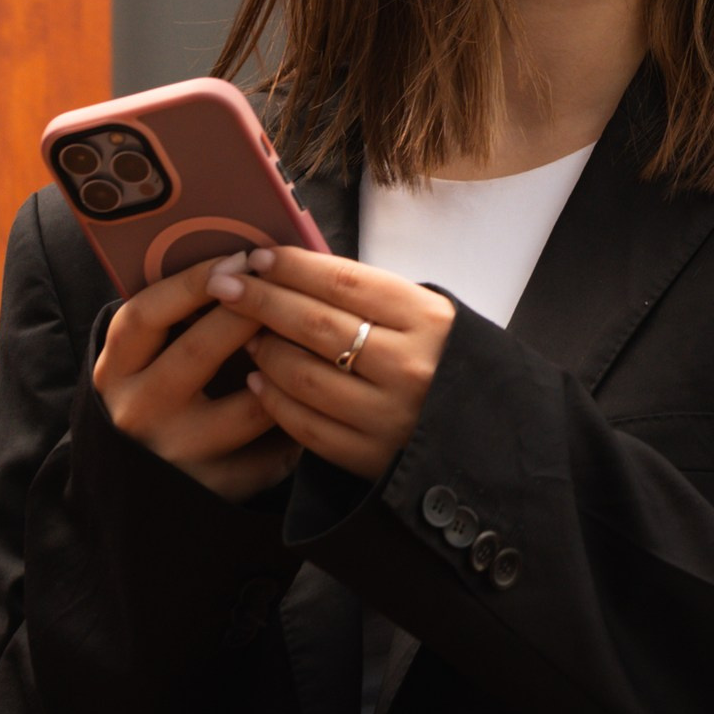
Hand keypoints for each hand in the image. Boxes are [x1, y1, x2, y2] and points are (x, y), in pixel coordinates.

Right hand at [93, 260, 299, 503]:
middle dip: (250, 314)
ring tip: (312, 342)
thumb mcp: (149, 357)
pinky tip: (316, 400)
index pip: (146, 315)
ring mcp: (176, 455)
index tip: (240, 258)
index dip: (193, 282)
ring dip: (287, 370)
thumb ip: (180, 317)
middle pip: (199, 353)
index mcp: (116, 371)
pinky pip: (271, 453)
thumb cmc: (160, 390)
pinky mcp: (214, 488)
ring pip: (248, 408)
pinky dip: (298, 423)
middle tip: (287, 289)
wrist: (142, 483)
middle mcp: (138, 413)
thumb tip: (247, 261)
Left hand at [212, 245, 455, 482]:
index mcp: (427, 319)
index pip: (344, 282)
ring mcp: (388, 415)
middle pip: (315, 323)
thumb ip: (373, 299)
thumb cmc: (447, 364)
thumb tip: (296, 273)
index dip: (293, 266)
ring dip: (264, 351)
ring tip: (246, 336)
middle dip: (261, 300)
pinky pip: (305, 425)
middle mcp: (409, 365)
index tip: (257, 257)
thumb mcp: (430, 318)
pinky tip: (258, 382)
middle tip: (225, 284)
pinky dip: (273, 400)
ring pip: (303, 375)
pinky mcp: (370, 456)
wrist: (488, 438)